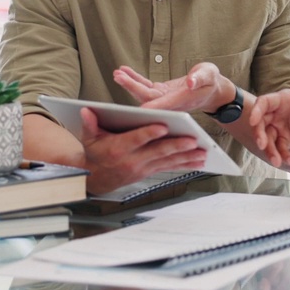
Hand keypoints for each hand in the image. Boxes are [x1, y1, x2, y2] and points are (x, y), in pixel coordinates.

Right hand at [79, 106, 206, 193]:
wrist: (96, 178)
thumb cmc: (94, 153)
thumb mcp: (88, 138)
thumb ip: (89, 123)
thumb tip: (87, 111)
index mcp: (119, 147)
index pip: (136, 139)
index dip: (149, 133)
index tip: (163, 126)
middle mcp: (133, 159)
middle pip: (158, 151)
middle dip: (176, 146)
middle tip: (192, 140)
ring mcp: (143, 167)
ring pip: (168, 161)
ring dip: (186, 158)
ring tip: (203, 153)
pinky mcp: (150, 171)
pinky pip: (170, 168)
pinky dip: (185, 165)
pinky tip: (199, 162)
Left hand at [114, 63, 231, 111]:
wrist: (210, 89)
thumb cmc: (211, 82)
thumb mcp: (209, 75)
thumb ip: (200, 78)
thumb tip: (190, 81)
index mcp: (182, 101)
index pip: (164, 104)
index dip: (151, 105)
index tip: (138, 107)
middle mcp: (170, 103)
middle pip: (148, 98)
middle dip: (132, 87)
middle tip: (119, 77)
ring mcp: (163, 98)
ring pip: (143, 93)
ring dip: (130, 83)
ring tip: (117, 73)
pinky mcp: (160, 92)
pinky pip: (145, 86)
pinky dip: (134, 79)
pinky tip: (124, 71)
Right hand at [249, 90, 289, 167]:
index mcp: (284, 99)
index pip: (265, 102)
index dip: (256, 111)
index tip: (253, 121)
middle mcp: (278, 113)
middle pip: (261, 122)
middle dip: (259, 134)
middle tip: (262, 145)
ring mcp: (280, 127)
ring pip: (268, 138)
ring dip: (270, 150)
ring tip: (277, 161)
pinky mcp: (285, 140)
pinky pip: (280, 148)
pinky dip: (283, 155)